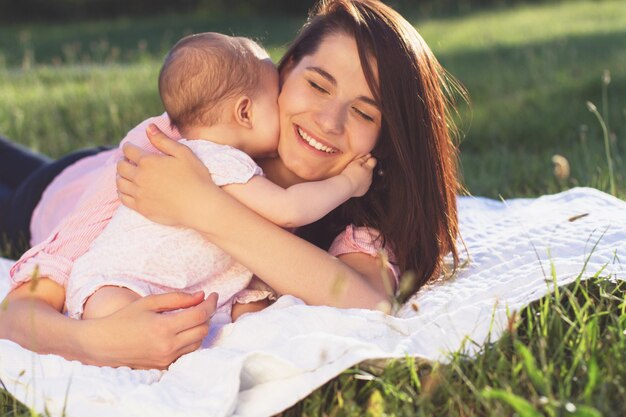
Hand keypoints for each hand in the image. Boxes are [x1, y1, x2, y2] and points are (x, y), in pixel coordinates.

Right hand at [84, 291, 217, 368]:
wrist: (102, 344)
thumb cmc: (124, 319)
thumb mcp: (149, 302)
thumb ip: (177, 298)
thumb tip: (201, 296)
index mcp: (164, 327)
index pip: (200, 314)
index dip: (211, 303)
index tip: (214, 295)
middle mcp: (168, 346)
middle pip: (203, 329)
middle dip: (207, 315)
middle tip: (202, 304)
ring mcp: (166, 359)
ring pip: (198, 342)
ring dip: (200, 328)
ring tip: (192, 316)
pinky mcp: (163, 366)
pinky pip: (186, 353)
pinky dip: (190, 340)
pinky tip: (183, 331)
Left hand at [116, 124, 216, 226]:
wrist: (200, 205)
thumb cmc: (195, 177)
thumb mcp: (183, 153)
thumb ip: (163, 140)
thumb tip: (148, 127)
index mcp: (148, 161)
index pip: (128, 150)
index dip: (128, 146)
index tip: (130, 147)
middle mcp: (140, 177)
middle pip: (121, 167)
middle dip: (123, 161)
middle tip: (128, 161)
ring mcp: (139, 194)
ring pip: (120, 183)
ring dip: (121, 176)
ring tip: (126, 175)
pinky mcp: (142, 208)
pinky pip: (124, 199)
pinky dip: (122, 192)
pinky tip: (128, 190)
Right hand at [340, 154, 376, 196]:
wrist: (346, 186)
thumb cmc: (349, 174)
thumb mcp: (355, 163)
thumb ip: (362, 159)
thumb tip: (368, 156)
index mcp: (368, 169)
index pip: (373, 161)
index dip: (369, 159)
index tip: (366, 158)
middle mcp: (370, 177)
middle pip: (370, 170)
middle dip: (365, 168)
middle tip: (357, 168)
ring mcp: (367, 185)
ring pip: (367, 178)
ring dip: (362, 176)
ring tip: (354, 175)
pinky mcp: (364, 190)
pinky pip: (364, 186)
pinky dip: (360, 183)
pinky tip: (354, 182)